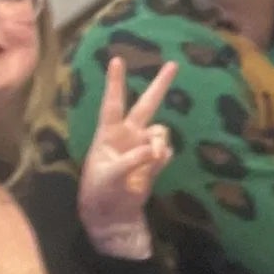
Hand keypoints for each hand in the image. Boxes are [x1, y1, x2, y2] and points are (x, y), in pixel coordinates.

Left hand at [78, 56, 176, 245]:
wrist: (112, 213)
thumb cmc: (99, 190)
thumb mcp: (108, 176)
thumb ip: (132, 161)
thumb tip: (157, 151)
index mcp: (108, 134)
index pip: (113, 103)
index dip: (115, 82)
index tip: (117, 59)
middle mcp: (128, 135)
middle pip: (146, 105)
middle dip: (160, 85)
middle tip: (174, 64)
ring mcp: (142, 147)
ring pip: (161, 131)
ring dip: (160, 141)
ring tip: (154, 157)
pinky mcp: (154, 161)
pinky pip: (165, 151)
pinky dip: (162, 157)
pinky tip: (154, 167)